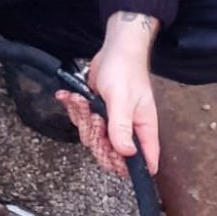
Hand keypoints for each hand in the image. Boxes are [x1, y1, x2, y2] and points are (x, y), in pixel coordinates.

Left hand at [56, 12, 159, 177]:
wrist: (114, 49)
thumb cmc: (124, 71)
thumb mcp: (121, 100)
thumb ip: (121, 127)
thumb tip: (126, 154)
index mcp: (143, 128)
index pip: (144, 160)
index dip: (126, 166)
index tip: (109, 155)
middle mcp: (129, 128)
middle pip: (110, 152)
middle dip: (95, 136)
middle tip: (94, 118)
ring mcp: (112, 122)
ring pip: (92, 136)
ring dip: (82, 118)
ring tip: (83, 101)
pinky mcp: (98, 113)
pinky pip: (83, 122)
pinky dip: (75, 109)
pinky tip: (72, 97)